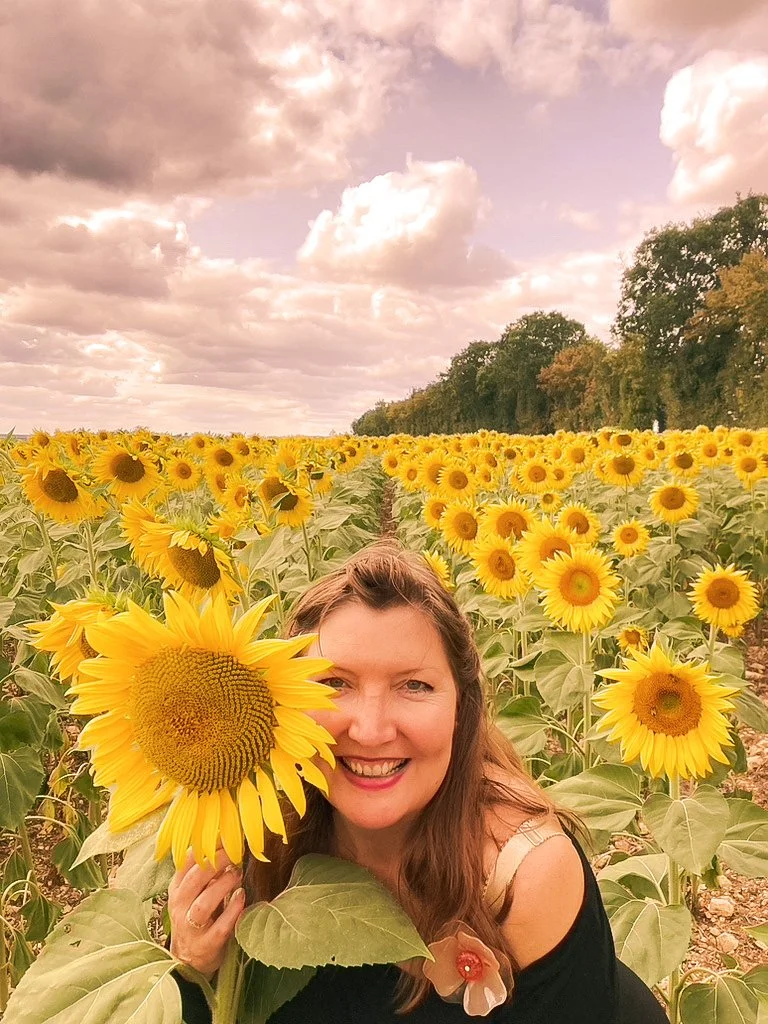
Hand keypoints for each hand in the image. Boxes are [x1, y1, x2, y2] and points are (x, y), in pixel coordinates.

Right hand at [168, 849, 245, 978]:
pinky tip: (241, 897)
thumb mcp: (193, 894)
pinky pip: (220, 927)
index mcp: (177, 890)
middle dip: (216, 863)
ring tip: (238, 874)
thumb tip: (226, 843)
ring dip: (223, 886)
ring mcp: (192, 928)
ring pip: (204, 903)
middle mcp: (180, 907)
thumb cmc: (195, 918)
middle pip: (194, 880)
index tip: (223, 837)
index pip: (184, 863)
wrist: (187, 961)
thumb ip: (205, 873)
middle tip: (234, 854)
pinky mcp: (207, 945)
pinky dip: (233, 911)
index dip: (204, 848)